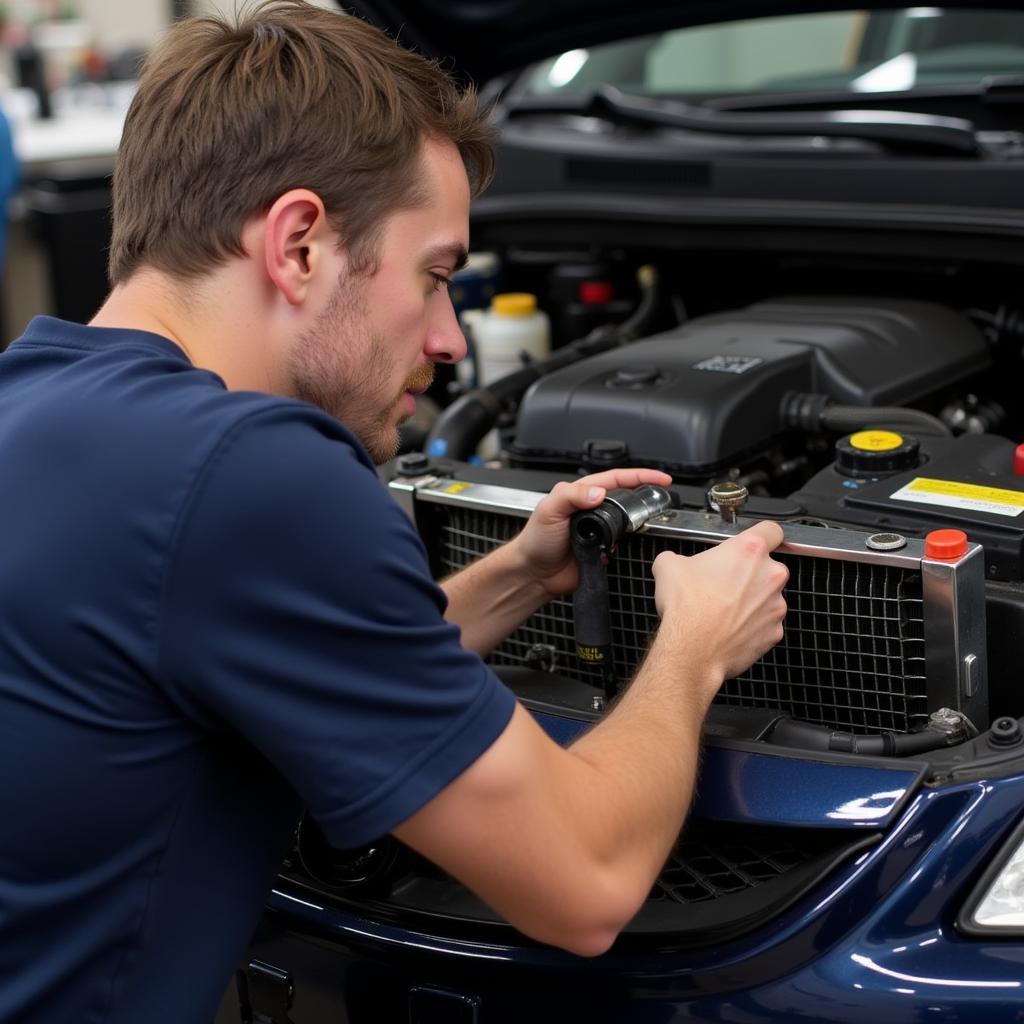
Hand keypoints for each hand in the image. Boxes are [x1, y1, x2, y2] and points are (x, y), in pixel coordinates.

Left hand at [514, 468, 672, 597]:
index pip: (617, 479)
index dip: (640, 476)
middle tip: (662, 497)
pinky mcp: (602, 551)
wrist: (534, 573)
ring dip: (638, 523)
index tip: (661, 478)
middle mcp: (592, 510)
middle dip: (646, 495)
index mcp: (581, 494)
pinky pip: (623, 546)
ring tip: (649, 521)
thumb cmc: (535, 540)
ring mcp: (599, 531)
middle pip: (627, 498)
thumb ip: (571, 495)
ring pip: (628, 522)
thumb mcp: (549, 509)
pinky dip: (628, 546)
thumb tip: (597, 493)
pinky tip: (627, 547)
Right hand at [652, 520, 788, 696]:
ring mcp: (776, 605)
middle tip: (724, 583)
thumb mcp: (667, 567)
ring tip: (723, 609)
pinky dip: (752, 625)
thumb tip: (672, 562)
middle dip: (749, 574)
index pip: (771, 530)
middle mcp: (770, 575)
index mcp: (749, 551)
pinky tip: (729, 627)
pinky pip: (765, 623)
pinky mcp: (774, 632)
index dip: (762, 534)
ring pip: (767, 597)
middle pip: (767, 567)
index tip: (755, 542)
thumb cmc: (687, 608)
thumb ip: (678, 557)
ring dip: (751, 600)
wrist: (692, 649)